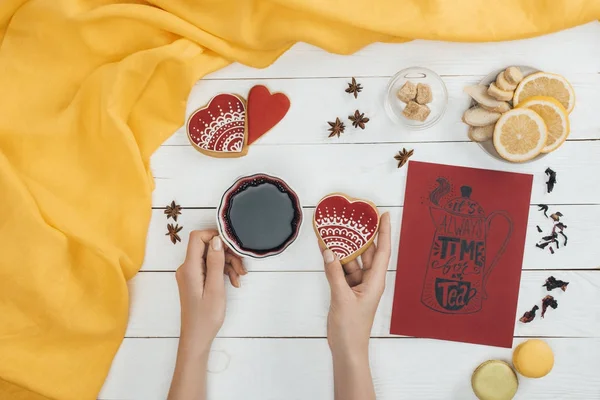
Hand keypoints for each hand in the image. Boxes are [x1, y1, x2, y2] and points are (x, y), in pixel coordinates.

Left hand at [175, 230, 245, 349]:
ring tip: (240, 277)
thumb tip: (216, 239)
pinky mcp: (196, 280)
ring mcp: (191, 274)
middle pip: (207, 247)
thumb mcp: (215, 288)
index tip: (232, 246)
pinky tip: (234, 282)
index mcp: (189, 268)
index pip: (197, 237)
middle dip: (226, 253)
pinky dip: (223, 272)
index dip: (214, 236)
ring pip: (211, 257)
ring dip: (228, 264)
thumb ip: (215, 262)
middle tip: (241, 267)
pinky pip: (210, 268)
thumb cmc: (206, 316)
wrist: (197, 337)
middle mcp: (187, 268)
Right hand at [321, 213, 390, 357]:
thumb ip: (334, 274)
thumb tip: (328, 252)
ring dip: (343, 249)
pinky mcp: (347, 291)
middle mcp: (369, 280)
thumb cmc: (351, 328)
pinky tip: (326, 251)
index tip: (385, 214)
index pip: (383, 251)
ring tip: (335, 231)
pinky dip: (335, 262)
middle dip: (361, 236)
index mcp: (375, 281)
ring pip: (352, 261)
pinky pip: (342, 270)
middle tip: (355, 217)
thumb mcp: (342, 298)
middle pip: (367, 252)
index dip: (385, 232)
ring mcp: (358, 285)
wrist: (347, 348)